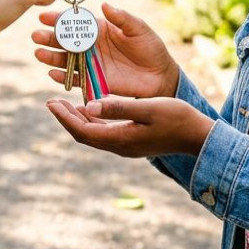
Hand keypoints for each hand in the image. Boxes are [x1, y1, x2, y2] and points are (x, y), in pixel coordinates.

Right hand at [33, 3, 177, 98]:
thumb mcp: (139, 29)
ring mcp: (91, 63)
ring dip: (51, 57)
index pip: (77, 22)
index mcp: (101, 29)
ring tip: (39, 54)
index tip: (44, 16)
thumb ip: (122, 18)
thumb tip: (104, 4)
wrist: (160, 76)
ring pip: (66, 59)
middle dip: (50, 38)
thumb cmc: (151, 48)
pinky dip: (63, 76)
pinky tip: (52, 73)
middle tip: (36, 35)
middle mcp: (91, 45)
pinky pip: (75, 79)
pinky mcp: (94, 81)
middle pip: (67, 40)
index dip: (61, 19)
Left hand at [47, 96, 213, 157]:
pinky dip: (92, 120)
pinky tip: (90, 108)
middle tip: (51, 102)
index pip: (82, 130)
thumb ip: (118, 107)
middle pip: (83, 134)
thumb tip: (89, 104)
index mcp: (120, 139)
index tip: (50, 103)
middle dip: (66, 118)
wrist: (198, 136)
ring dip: (78, 120)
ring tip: (65, 104)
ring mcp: (125, 146)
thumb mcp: (147, 108)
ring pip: (93, 134)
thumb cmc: (176, 118)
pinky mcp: (131, 141)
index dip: (64, 118)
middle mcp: (119, 146)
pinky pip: (104, 133)